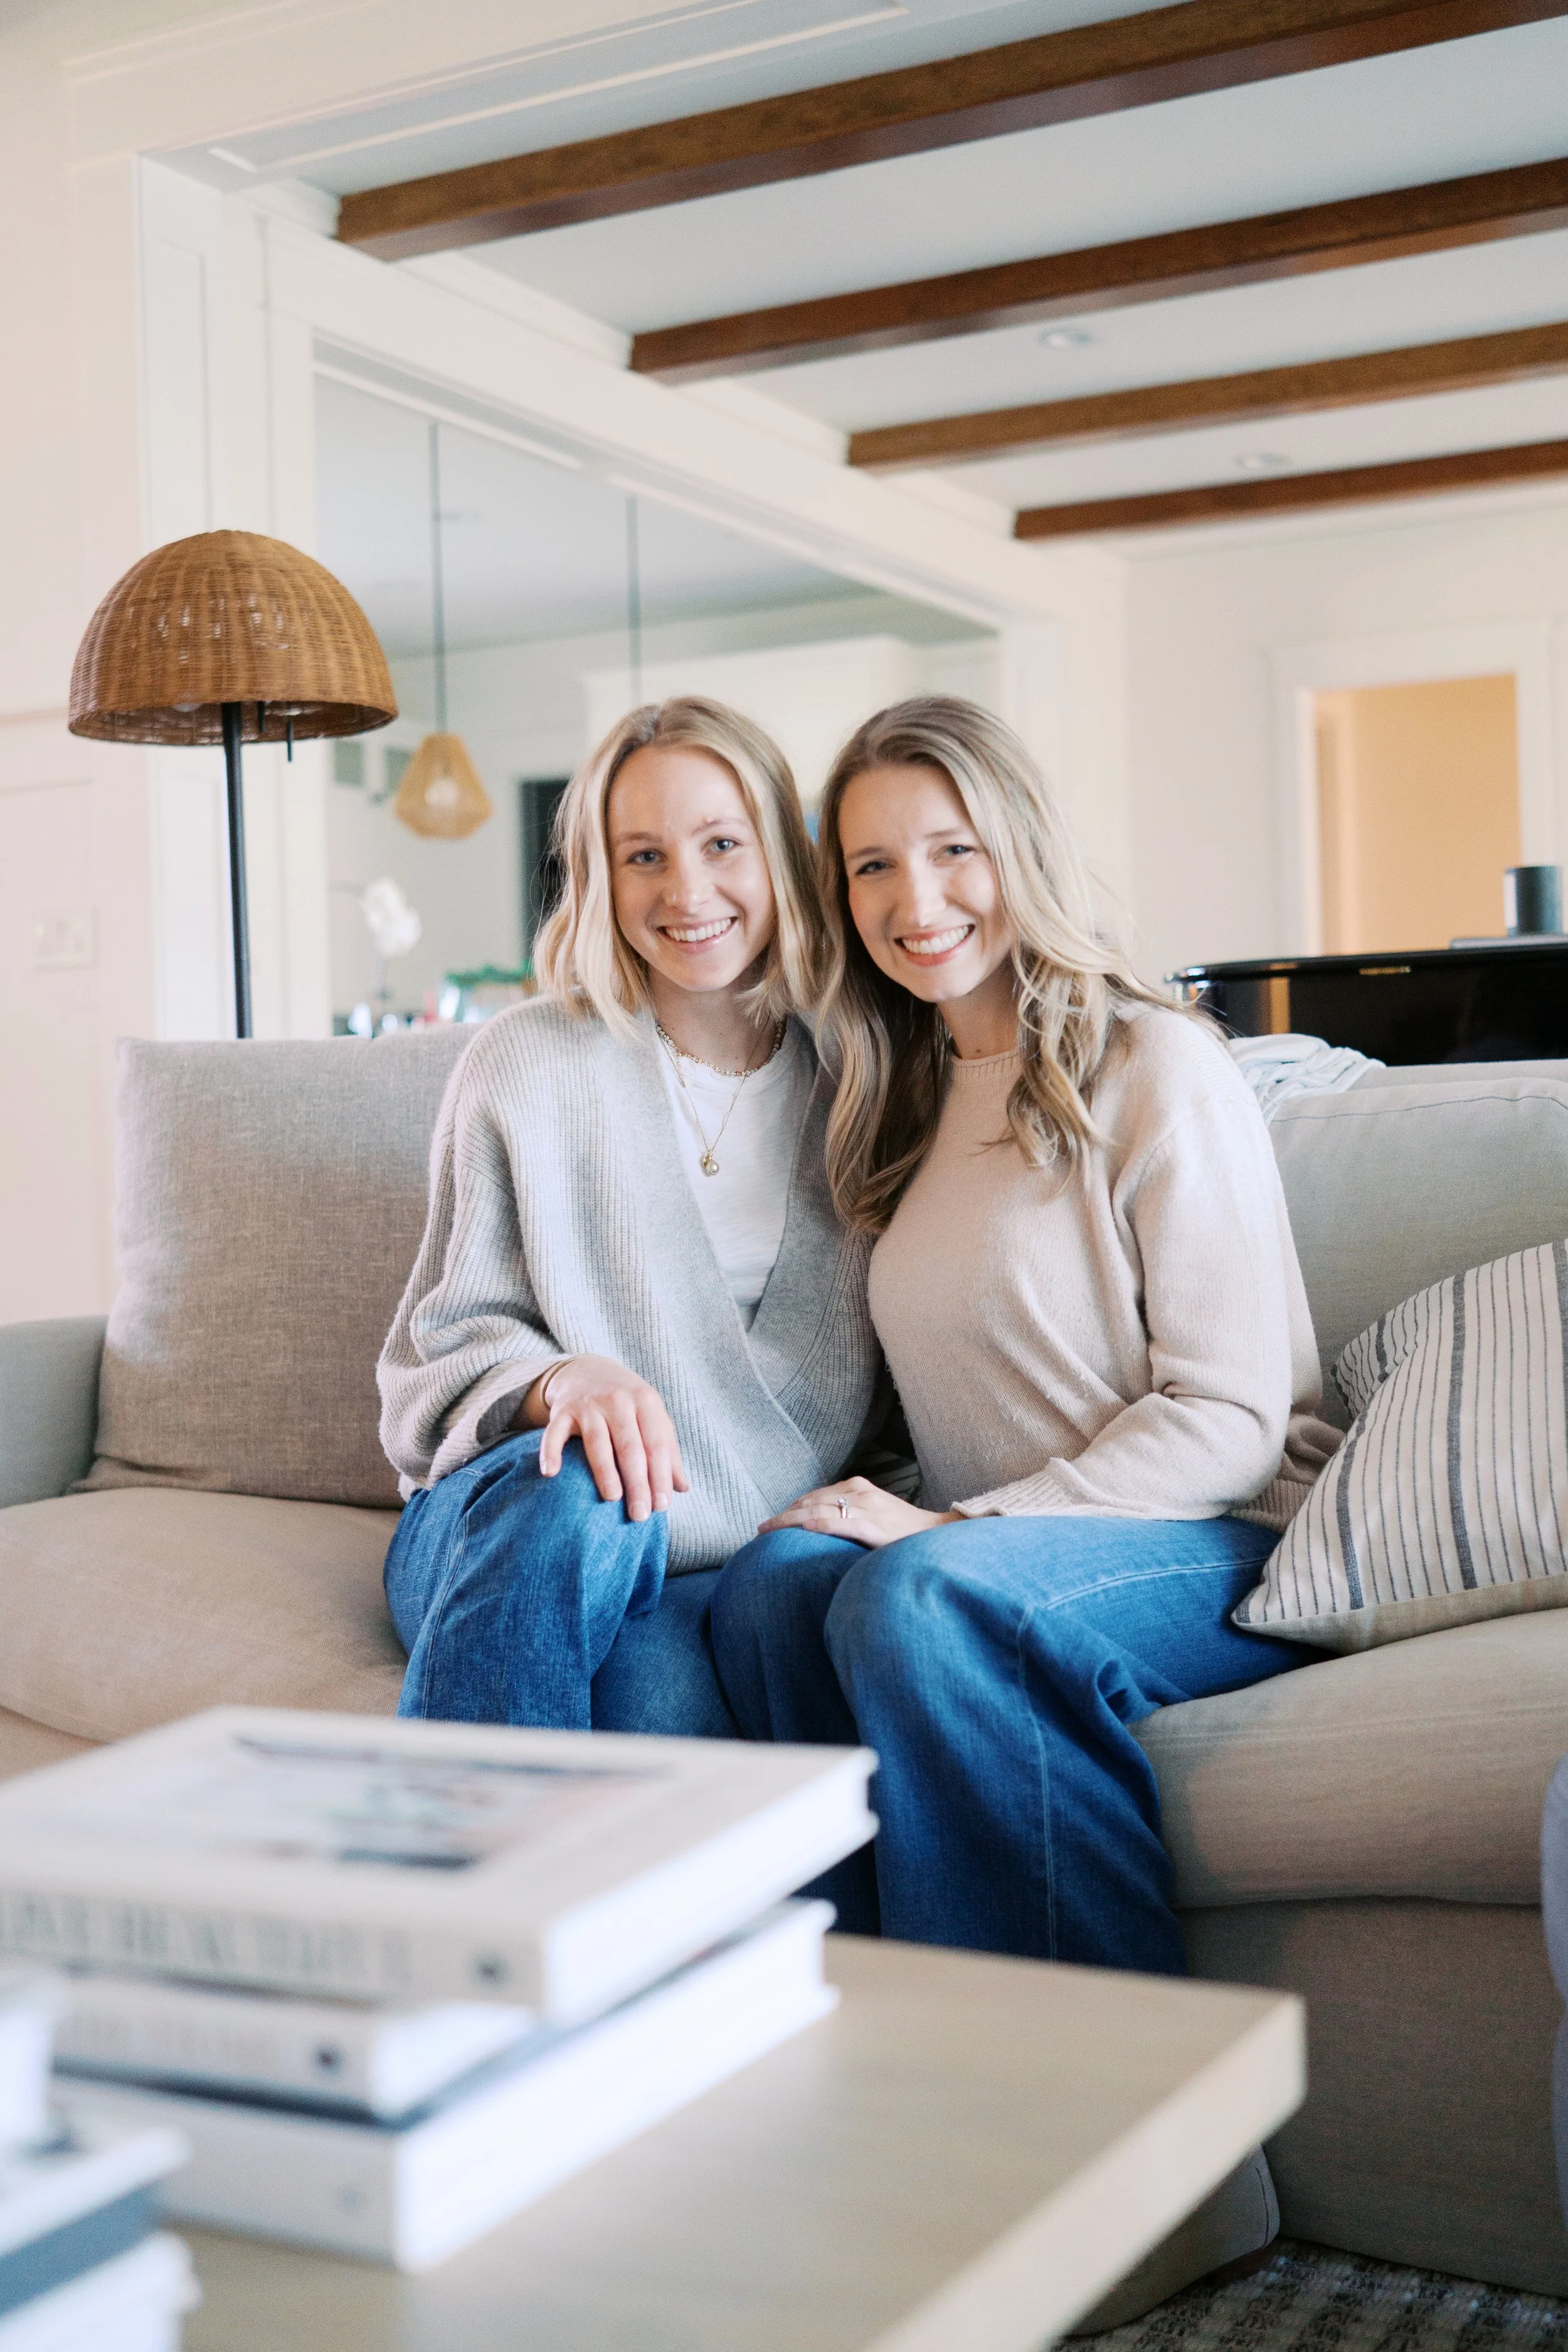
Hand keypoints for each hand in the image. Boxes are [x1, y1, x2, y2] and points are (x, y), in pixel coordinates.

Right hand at [520, 1356, 688, 1522]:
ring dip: (605, 1472)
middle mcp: (618, 1400)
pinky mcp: (562, 1410)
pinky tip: (551, 1473)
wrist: (588, 1371)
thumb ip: (668, 1451)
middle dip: (637, 1483)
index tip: (662, 1506)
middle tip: (640, 1515)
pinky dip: (550, 1451)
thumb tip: (682, 1488)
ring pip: (597, 1442)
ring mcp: (589, 1404)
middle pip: (630, 1447)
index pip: (657, 1444)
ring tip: (612, 1499)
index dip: (660, 1477)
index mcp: (646, 1402)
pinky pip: (554, 1433)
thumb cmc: (628, 1405)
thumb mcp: (652, 1418)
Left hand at [758, 1476, 958, 1548]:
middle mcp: (858, 1492)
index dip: (791, 1508)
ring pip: (817, 1509)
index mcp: (857, 1487)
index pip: (815, 1495)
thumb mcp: (874, 1513)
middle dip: (783, 1515)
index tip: (772, 1521)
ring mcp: (866, 1507)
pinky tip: (802, 1528)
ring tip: (768, 1531)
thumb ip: (850, 1514)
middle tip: (761, 1529)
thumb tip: (820, 1526)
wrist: (937, 1534)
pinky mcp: (873, 1526)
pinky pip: (840, 1523)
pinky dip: (818, 1524)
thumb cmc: (903, 1529)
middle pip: (810, 1501)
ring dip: (789, 1520)